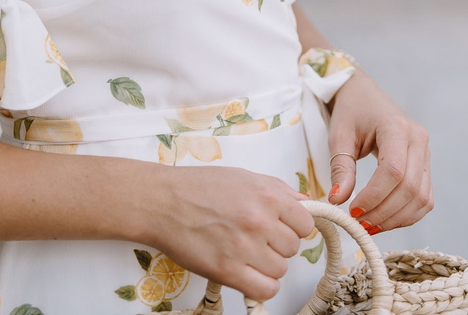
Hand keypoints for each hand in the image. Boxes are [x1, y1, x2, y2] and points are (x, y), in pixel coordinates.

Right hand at [147, 166, 314, 301]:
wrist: (162, 202)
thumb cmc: (198, 187)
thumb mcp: (243, 177)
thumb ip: (278, 190)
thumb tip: (304, 204)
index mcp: (266, 194)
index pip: (305, 222)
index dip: (293, 226)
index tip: (281, 227)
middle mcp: (259, 220)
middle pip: (293, 247)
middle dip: (277, 244)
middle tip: (255, 237)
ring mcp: (244, 247)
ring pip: (280, 270)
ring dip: (266, 265)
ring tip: (245, 251)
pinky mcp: (228, 271)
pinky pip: (265, 290)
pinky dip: (259, 284)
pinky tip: (246, 272)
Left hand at [327, 69, 432, 233]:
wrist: (363, 94)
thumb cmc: (350, 111)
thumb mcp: (339, 135)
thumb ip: (341, 168)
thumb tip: (337, 201)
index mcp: (396, 127)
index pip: (393, 171)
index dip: (374, 197)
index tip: (353, 211)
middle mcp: (418, 139)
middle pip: (410, 188)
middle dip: (384, 213)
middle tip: (359, 225)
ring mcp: (426, 152)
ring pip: (421, 198)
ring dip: (396, 219)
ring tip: (370, 226)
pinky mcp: (425, 164)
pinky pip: (424, 197)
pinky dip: (407, 214)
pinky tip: (384, 219)